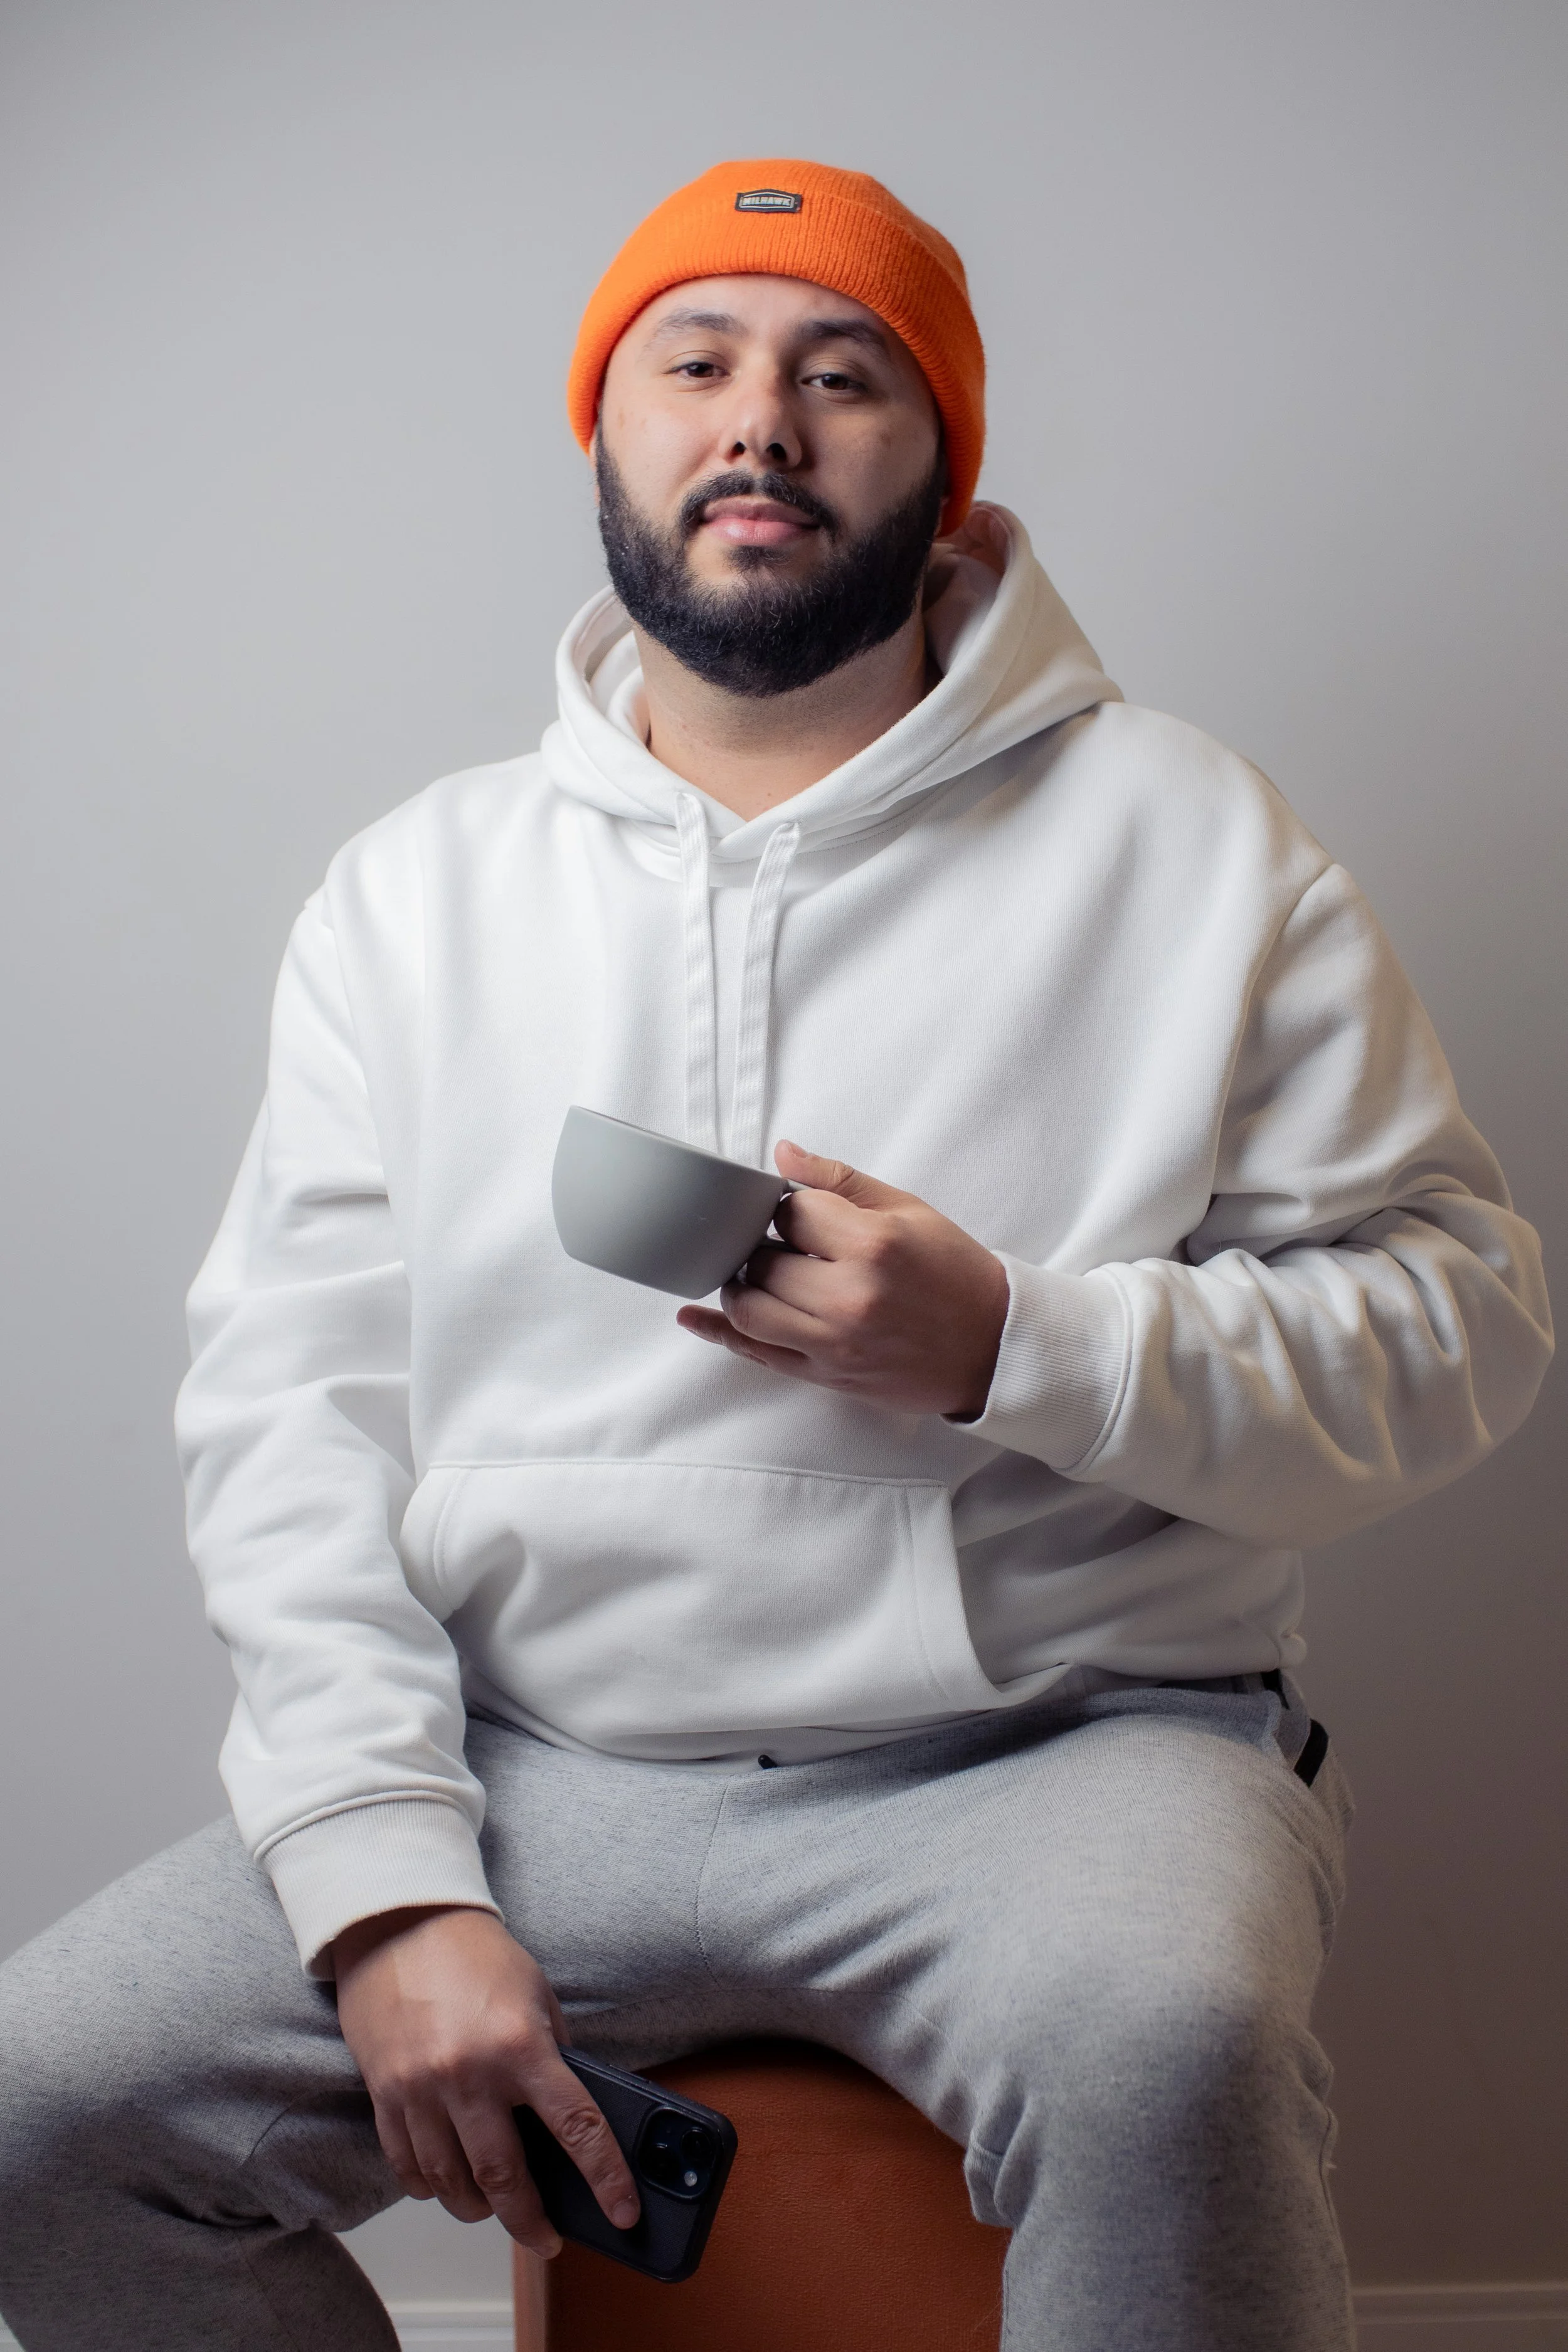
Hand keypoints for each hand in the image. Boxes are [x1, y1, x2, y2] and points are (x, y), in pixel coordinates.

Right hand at [333, 1905, 637, 2255]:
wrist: (400, 1924)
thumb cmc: (475, 1956)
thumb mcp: (536, 1995)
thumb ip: (554, 2054)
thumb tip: (571, 2114)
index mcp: (520, 2046)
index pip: (576, 2127)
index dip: (605, 2178)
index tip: (623, 2212)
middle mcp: (470, 2075)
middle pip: (504, 2179)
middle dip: (530, 2222)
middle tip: (546, 2238)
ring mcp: (422, 2090)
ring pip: (452, 2184)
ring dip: (477, 2209)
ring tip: (494, 2209)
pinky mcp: (386, 2095)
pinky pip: (407, 2166)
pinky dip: (429, 2186)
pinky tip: (446, 2185)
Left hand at [677, 1141, 1009, 1419]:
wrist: (992, 1346)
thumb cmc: (954, 1273)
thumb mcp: (908, 1210)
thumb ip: (840, 1181)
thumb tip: (782, 1154)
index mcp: (872, 1245)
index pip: (789, 1213)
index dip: (786, 1209)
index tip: (798, 1214)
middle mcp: (849, 1297)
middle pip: (763, 1262)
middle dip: (762, 1248)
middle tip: (780, 1245)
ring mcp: (835, 1342)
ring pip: (749, 1309)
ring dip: (741, 1286)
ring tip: (756, 1274)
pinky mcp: (827, 1375)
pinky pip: (756, 1354)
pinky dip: (719, 1333)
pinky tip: (692, 1318)